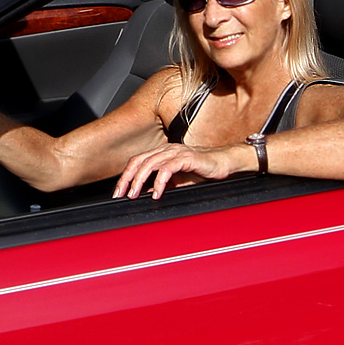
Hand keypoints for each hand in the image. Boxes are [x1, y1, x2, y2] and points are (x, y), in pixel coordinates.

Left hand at [113, 143, 247, 199]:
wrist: (225, 163)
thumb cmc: (203, 171)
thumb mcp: (178, 181)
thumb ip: (161, 185)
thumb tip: (144, 194)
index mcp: (162, 153)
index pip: (137, 162)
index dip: (125, 176)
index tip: (118, 193)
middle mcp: (166, 149)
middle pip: (139, 161)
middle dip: (127, 179)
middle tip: (121, 195)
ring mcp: (176, 152)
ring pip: (150, 163)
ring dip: (140, 180)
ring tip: (134, 194)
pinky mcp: (187, 157)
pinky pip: (168, 168)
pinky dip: (159, 181)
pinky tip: (157, 193)